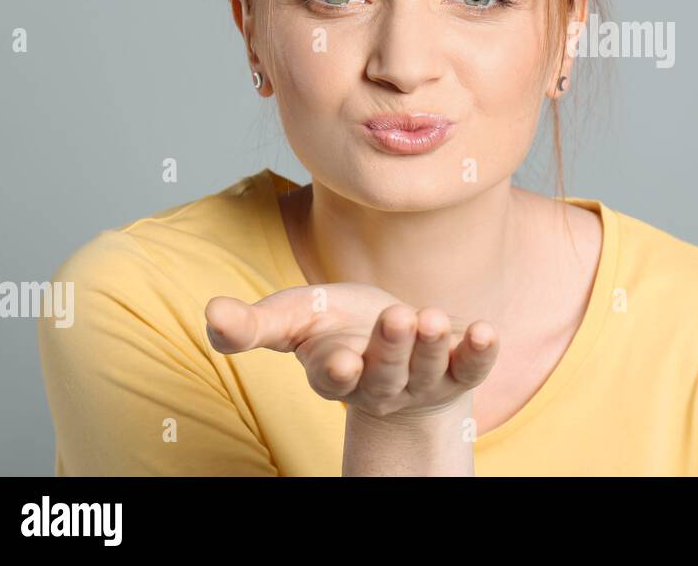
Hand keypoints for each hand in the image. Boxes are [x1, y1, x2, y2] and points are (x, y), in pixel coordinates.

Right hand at [204, 283, 498, 420]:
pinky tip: (486, 330)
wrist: (393, 338)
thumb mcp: (293, 317)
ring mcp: (422, 380)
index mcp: (335, 373)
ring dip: (433, 347)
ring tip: (433, 318)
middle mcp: (380, 385)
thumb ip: (253, 324)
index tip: (341, 360)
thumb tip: (211, 313)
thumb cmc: (336, 325)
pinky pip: (472, 367)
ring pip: (427, 369)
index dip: (338, 372)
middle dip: (391, 349)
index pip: (335, 380)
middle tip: (396, 317)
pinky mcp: (459, 371)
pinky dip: (481, 351)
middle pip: (385, 374)